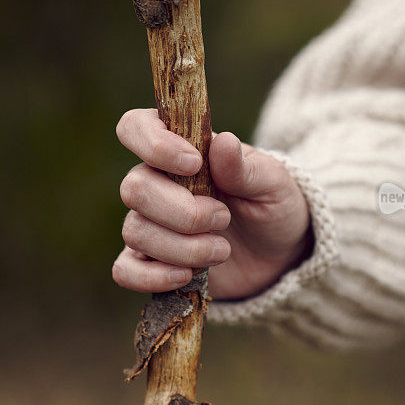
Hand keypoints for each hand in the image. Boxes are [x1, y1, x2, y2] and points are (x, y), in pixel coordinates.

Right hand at [112, 108, 311, 299]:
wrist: (279, 253)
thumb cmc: (272, 205)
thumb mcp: (272, 183)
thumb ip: (245, 167)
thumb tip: (223, 142)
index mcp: (180, 149)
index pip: (135, 127)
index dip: (152, 143)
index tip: (193, 163)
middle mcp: (156, 184)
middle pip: (134, 188)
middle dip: (182, 212)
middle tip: (223, 219)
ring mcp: (150, 224)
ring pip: (135, 231)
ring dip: (182, 247)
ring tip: (222, 250)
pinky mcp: (151, 262)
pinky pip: (125, 270)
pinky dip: (151, 275)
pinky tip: (186, 276)